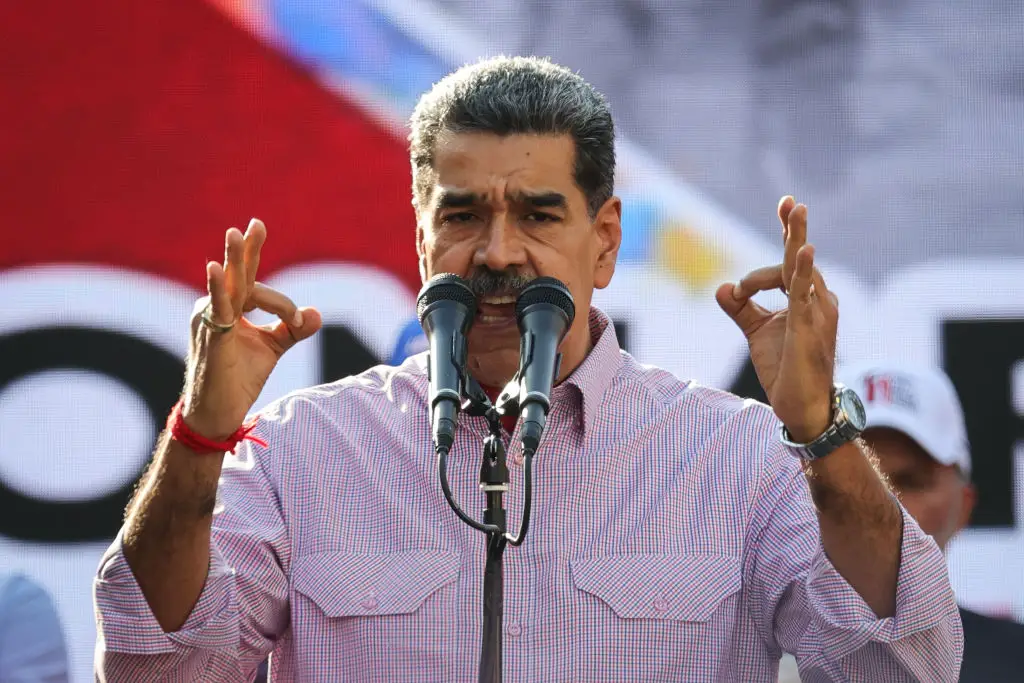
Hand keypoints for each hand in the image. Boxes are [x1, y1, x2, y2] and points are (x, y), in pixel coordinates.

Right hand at [182, 219, 321, 438]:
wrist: (219, 414)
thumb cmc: (239, 378)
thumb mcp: (272, 347)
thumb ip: (293, 328)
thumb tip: (317, 314)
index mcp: (232, 307)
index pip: (254, 285)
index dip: (281, 300)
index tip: (300, 322)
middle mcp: (216, 308)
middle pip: (237, 275)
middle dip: (246, 249)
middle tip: (256, 224)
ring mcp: (210, 322)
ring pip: (230, 288)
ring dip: (234, 262)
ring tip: (236, 235)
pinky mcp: (211, 338)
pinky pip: (217, 310)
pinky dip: (218, 290)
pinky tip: (215, 270)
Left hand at [715, 197, 837, 442]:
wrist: (801, 407)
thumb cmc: (785, 368)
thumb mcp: (757, 332)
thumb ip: (741, 308)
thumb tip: (721, 287)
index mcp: (804, 299)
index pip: (792, 260)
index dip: (788, 232)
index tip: (785, 204)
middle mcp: (818, 301)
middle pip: (799, 258)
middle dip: (793, 228)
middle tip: (790, 201)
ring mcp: (817, 313)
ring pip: (798, 272)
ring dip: (787, 249)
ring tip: (792, 213)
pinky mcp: (809, 328)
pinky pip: (804, 294)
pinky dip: (801, 271)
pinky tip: (802, 251)